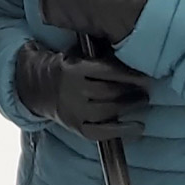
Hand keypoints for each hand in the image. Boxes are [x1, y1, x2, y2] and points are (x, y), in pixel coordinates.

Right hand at [12, 40, 152, 140]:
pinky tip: (139, 127)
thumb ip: (98, 56)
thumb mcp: (76, 55)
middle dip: (132, 90)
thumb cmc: (66, 68)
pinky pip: (103, 132)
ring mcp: (74, 112)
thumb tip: (129, 52)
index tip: (145, 75)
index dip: (129, 74)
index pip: (107, 71)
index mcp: (73, 70)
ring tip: (143, 100)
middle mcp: (73, 92)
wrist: (38, 88)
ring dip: (130, 105)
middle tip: (147, 88)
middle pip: (109, 92)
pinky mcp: (77, 128)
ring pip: (108, 110)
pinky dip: (123, 131)